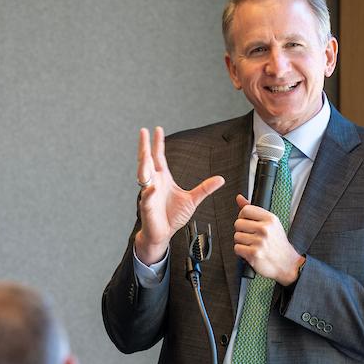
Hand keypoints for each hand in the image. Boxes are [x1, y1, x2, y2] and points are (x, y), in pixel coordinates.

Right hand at [133, 126, 224, 264]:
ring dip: (143, 165)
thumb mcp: (192, 200)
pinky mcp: (146, 206)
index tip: (158, 130)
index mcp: (163, 178)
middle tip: (143, 132)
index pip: (159, 157)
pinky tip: (151, 187)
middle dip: (144, 147)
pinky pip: (146, 197)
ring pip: (143, 176)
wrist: (163, 233)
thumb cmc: (172, 216)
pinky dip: (148, 192)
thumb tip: (220, 179)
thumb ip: (204, 188)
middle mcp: (154, 182)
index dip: (158, 143)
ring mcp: (149, 193)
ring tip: (144, 154)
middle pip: (147, 160)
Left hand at [234, 194, 303, 284]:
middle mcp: (265, 229)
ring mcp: (260, 241)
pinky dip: (241, 252)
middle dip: (241, 231)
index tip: (246, 222)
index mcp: (270, 219)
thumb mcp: (271, 224)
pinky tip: (250, 252)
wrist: (287, 264)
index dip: (242, 216)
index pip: (245, 210)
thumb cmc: (277, 243)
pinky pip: (237, 248)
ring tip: (252, 245)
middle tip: (250, 236)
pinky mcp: (254, 254)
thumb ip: (254, 211)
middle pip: (238, 223)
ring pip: (236, 236)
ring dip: (241, 242)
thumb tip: (239, 198)